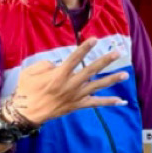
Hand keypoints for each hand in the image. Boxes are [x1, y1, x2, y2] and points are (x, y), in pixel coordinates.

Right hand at [10, 38, 127, 125]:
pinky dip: (108, 102)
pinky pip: (95, 103)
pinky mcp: (77, 105)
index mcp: (58, 75)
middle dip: (105, 61)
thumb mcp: (29, 72)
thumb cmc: (26, 90)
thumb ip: (45, 65)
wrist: (27, 113)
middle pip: (90, 70)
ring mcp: (75, 96)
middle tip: (117, 53)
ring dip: (111, 80)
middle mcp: (70, 85)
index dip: (85, 48)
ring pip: (97, 86)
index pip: (74, 58)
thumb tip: (58, 64)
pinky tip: (121, 101)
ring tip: (125, 74)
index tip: (95, 39)